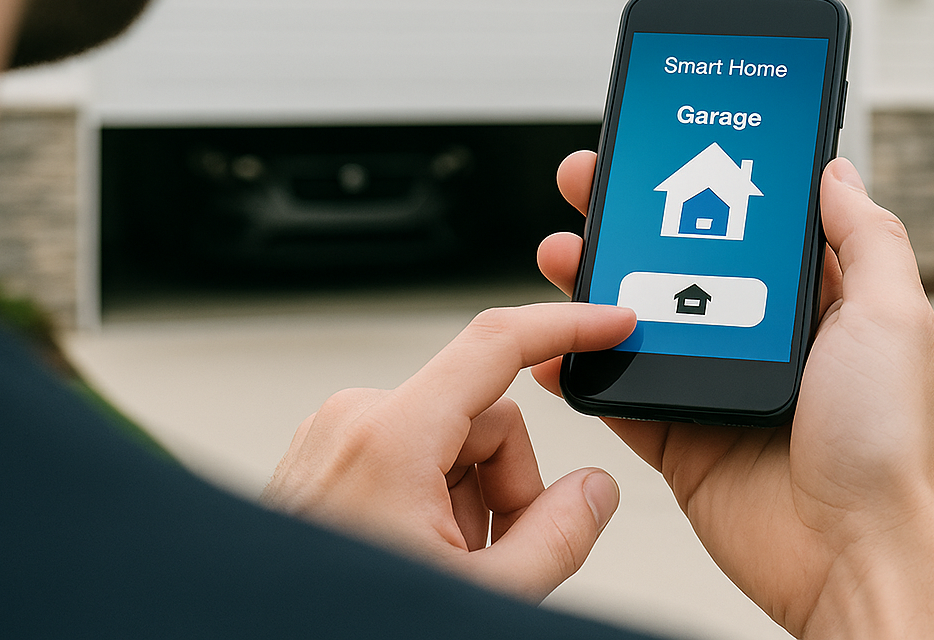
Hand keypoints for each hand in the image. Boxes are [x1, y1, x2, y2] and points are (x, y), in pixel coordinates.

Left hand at [261, 302, 636, 603]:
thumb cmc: (344, 625)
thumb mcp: (483, 595)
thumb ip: (558, 537)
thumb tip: (596, 491)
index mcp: (390, 436)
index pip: (496, 344)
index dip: (567, 327)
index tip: (610, 323)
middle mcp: (354, 420)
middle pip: (482, 417)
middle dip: (507, 485)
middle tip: (499, 556)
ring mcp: (333, 439)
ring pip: (448, 441)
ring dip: (469, 501)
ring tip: (451, 567)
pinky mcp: (322, 461)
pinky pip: (407, 456)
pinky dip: (431, 502)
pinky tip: (420, 556)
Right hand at [537, 153, 933, 638]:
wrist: (855, 557)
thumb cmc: (891, 445)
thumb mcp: (894, 316)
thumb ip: (865, 238)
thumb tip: (837, 170)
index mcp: (820, 304)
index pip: (753, 223)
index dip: (707, 182)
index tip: (664, 146)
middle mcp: (768, 340)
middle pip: (683, 262)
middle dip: (631, 220)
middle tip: (587, 184)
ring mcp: (720, 387)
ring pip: (642, 321)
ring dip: (595, 282)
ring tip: (560, 250)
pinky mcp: (684, 439)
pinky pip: (621, 396)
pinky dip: (584, 368)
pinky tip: (556, 342)